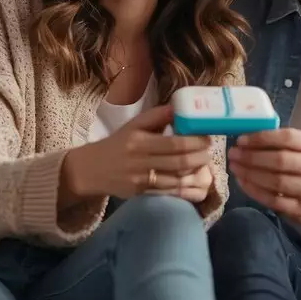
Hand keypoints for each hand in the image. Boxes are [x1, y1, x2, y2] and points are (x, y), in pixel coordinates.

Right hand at [61, 105, 212, 199]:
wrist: (91, 170)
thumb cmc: (117, 144)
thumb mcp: (133, 126)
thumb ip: (156, 116)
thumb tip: (179, 106)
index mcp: (140, 142)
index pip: (174, 143)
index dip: (195, 141)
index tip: (206, 137)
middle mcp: (140, 161)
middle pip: (179, 162)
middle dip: (200, 157)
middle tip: (209, 151)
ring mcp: (141, 180)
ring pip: (176, 179)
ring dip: (195, 172)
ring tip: (204, 163)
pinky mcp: (141, 193)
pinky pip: (168, 191)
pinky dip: (184, 185)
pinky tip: (192, 178)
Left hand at [228, 128, 300, 224]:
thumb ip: (282, 142)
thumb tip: (248, 138)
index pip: (287, 138)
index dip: (262, 138)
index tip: (241, 140)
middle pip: (278, 160)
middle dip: (250, 157)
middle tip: (233, 154)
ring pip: (274, 181)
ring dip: (250, 174)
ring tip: (235, 167)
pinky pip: (273, 200)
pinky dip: (254, 191)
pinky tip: (243, 182)